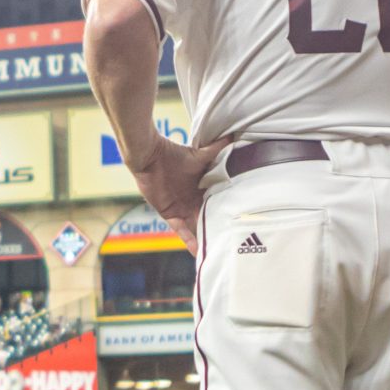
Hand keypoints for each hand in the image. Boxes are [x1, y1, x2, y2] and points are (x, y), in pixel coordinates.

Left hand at [126, 136, 231, 251]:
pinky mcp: (170, 215)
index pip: (217, 205)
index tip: (240, 224)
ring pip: (196, 228)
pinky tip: (198, 253)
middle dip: (217, 231)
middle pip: (208, 219)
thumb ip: (217, 148)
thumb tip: (233, 136)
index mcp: (202, 190)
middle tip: (233, 244)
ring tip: (218, 254)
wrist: (149, 157)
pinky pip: (181, 231)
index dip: (226, 214)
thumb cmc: (173, 154)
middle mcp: (193, 202)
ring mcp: (182, 210)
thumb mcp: (200, 155)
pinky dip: (189, 241)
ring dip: (205, 240)